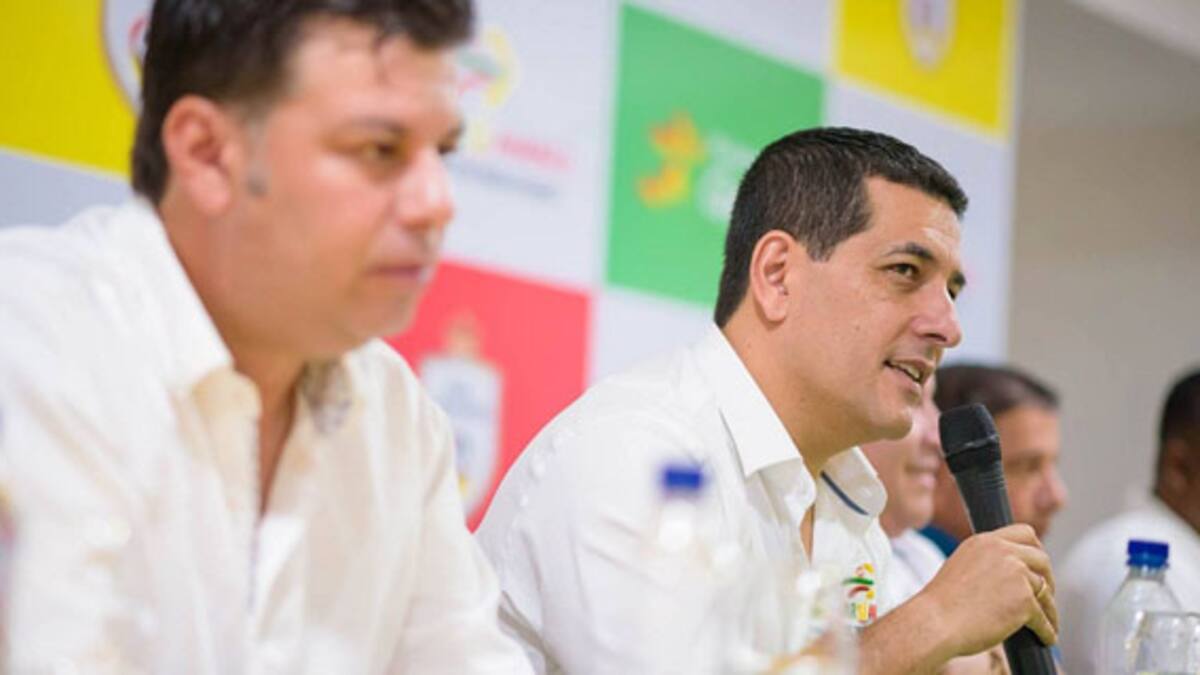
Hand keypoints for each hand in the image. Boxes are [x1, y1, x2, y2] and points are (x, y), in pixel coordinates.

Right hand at [919, 524, 1058, 657]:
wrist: (934, 622)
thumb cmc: (942, 603)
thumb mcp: (961, 567)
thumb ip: (987, 563)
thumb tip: (1011, 577)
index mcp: (985, 541)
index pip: (1024, 533)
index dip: (1035, 550)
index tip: (1037, 566)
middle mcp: (1003, 551)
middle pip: (1042, 559)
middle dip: (1047, 578)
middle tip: (1045, 595)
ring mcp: (1016, 574)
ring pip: (1045, 591)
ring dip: (1049, 609)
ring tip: (1048, 623)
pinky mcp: (1025, 600)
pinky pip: (1044, 617)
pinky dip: (1047, 629)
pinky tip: (1046, 637)